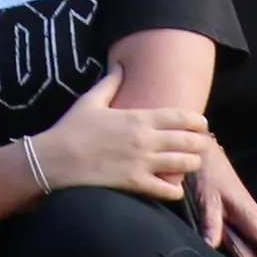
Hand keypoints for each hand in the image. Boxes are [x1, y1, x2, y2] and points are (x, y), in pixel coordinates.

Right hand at [29, 69, 209, 202]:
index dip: (197, 121)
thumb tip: (120, 66)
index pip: (181, 117)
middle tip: (197, 145)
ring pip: (186, 165)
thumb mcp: (89, 101)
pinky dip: (175, 189)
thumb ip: (109, 83)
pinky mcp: (136, 183)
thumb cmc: (71, 128)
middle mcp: (146, 139)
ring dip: (191, 164)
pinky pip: (169, 190)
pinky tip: (170, 185)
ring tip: (187, 164)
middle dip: (199, 143)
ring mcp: (143, 163)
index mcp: (137, 118)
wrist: (56, 158)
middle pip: (190, 141)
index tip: (201, 124)